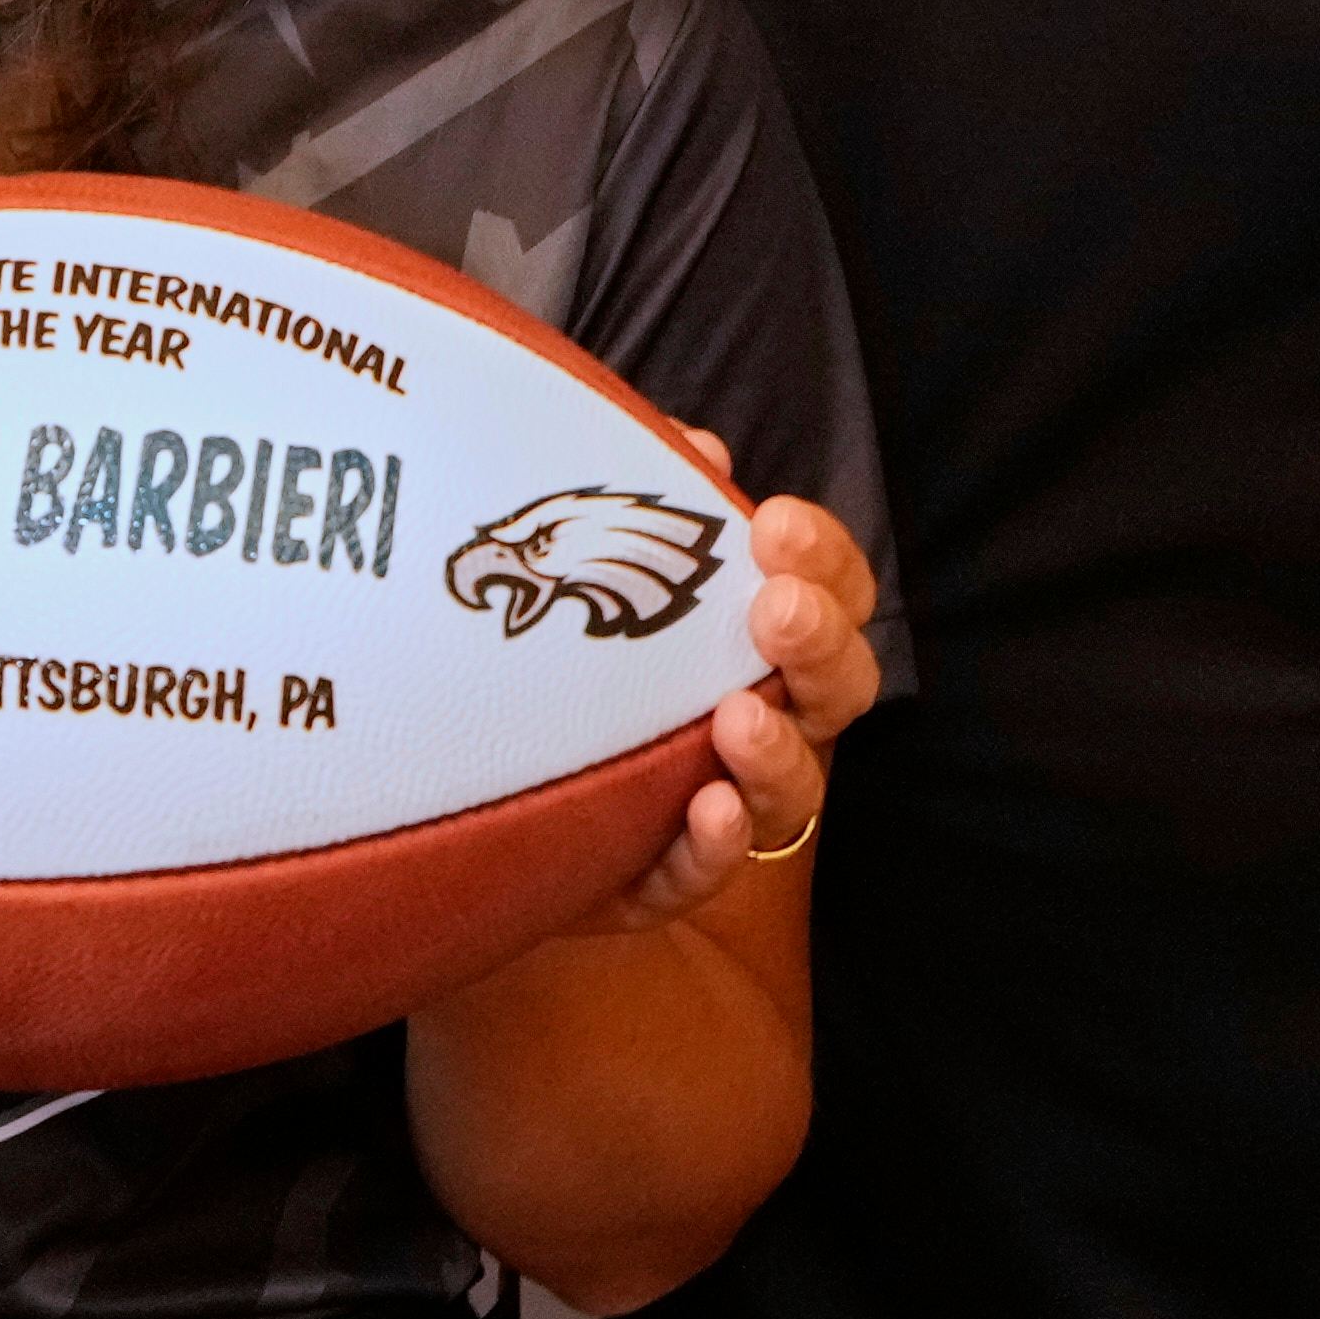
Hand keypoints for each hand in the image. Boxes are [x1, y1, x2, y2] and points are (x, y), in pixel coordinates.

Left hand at [578, 444, 883, 939]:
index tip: (776, 525)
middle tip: (778, 612)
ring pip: (792, 791)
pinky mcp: (662, 874)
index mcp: (760, 642)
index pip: (833, 593)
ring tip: (738, 717)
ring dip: (777, 752)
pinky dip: (713, 844)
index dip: (824, 559)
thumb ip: (648, 498)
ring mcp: (724, 803)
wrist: (479, 774)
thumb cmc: (569, 648)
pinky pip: (704, 872)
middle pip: (840, 689)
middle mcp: (767, 720)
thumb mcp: (592, 553)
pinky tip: (703, 807)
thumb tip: (694, 444)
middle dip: (820, 645)